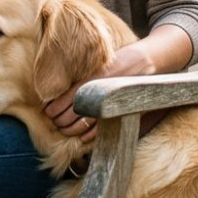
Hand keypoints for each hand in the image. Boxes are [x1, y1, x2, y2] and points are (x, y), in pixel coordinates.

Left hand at [43, 44, 157, 143]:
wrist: (149, 63)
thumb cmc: (120, 61)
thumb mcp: (100, 64)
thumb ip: (83, 77)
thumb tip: (59, 93)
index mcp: (93, 77)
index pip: (66, 98)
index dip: (54, 108)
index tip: (48, 112)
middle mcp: (101, 91)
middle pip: (72, 114)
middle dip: (60, 121)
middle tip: (54, 122)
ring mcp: (111, 104)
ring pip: (84, 125)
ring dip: (70, 130)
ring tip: (64, 129)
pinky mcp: (121, 112)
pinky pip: (101, 130)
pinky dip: (89, 136)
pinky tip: (82, 136)